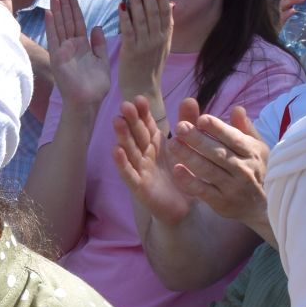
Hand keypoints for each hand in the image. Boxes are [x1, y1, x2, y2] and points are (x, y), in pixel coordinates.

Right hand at [44, 0, 110, 111]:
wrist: (88, 103)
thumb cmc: (95, 87)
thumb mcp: (102, 60)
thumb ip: (99, 44)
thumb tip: (96, 26)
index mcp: (82, 46)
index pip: (77, 22)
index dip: (74, 8)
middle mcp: (71, 47)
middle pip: (67, 21)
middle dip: (64, 5)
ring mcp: (63, 51)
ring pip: (60, 26)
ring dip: (56, 10)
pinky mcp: (57, 58)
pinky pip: (54, 38)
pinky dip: (51, 25)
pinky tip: (49, 12)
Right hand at [112, 96, 190, 226]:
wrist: (186, 208)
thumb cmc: (183, 175)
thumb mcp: (188, 147)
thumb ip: (188, 123)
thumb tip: (190, 98)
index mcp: (156, 144)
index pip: (147, 125)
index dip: (143, 113)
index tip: (140, 99)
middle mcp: (145, 154)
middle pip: (136, 135)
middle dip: (130, 120)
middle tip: (125, 105)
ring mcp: (140, 170)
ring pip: (130, 151)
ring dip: (122, 137)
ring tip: (117, 121)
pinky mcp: (139, 187)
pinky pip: (129, 174)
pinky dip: (122, 163)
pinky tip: (116, 151)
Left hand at [116, 0, 173, 112]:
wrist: (144, 90)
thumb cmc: (151, 67)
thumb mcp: (164, 45)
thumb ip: (166, 25)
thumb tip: (170, 4)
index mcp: (165, 37)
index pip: (165, 12)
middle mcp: (157, 40)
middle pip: (155, 13)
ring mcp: (145, 46)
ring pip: (142, 20)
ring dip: (137, 2)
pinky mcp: (131, 52)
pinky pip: (129, 32)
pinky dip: (125, 19)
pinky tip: (121, 7)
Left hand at [170, 100, 270, 232]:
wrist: (260, 207)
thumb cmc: (254, 169)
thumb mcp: (256, 148)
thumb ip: (244, 128)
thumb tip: (238, 108)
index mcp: (251, 152)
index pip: (233, 138)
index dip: (217, 128)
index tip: (201, 119)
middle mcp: (242, 169)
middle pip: (218, 153)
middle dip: (198, 139)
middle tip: (180, 127)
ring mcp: (231, 186)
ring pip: (208, 170)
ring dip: (189, 157)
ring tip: (173, 144)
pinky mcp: (220, 202)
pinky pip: (203, 190)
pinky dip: (190, 181)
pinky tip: (177, 170)